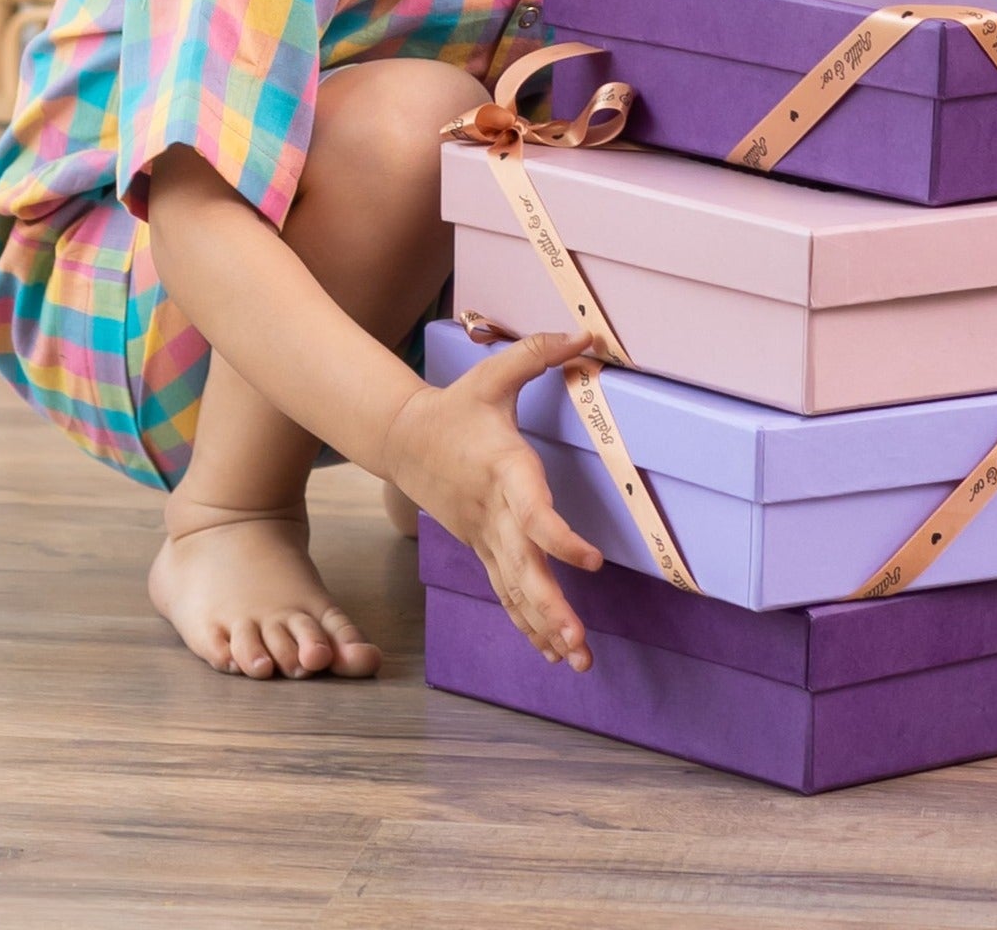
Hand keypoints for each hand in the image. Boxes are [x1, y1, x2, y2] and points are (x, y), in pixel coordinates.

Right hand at [383, 331, 604, 671]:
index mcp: (504, 471)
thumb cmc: (456, 407)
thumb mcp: (493, 373)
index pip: (534, 513)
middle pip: (523, 570)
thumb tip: (587, 333)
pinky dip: (528, 624)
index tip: (591, 561)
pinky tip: (553, 653)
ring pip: (516, 592)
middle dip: (552, 609)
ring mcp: (486, 538)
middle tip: (579, 644)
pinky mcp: (483, 549)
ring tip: (578, 662)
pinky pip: (507, 593)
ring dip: (546, 628)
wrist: (404, 439)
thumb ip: (538, 352)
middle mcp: (495, 513)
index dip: (561, 538)